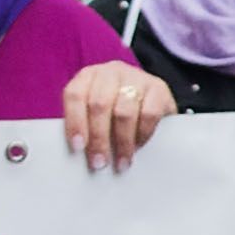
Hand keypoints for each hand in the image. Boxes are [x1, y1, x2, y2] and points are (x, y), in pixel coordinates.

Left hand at [58, 63, 175, 173]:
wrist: (151, 98)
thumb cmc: (115, 109)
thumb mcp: (96, 111)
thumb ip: (86, 124)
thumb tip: (81, 152)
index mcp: (88, 76)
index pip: (75, 95)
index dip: (75, 121)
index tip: (78, 147)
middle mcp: (110, 72)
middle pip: (99, 105)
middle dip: (98, 138)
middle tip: (100, 162)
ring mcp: (136, 77)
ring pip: (123, 111)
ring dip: (121, 142)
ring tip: (121, 162)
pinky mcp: (158, 87)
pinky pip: (148, 114)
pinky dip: (142, 134)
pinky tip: (138, 147)